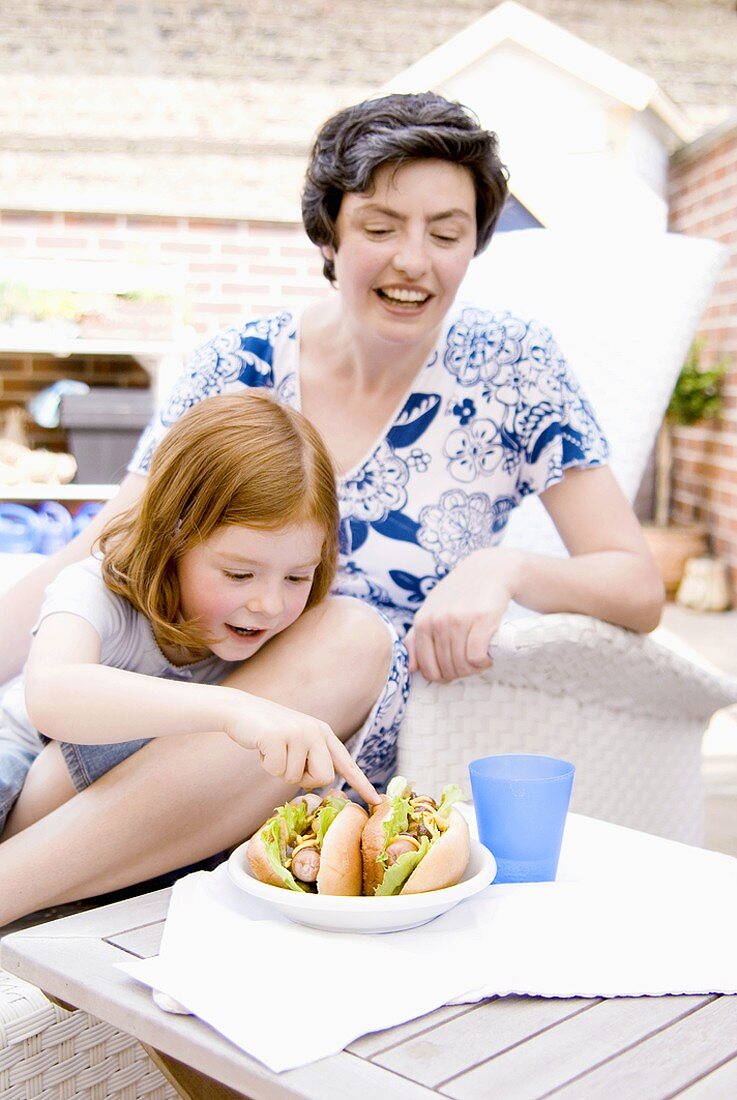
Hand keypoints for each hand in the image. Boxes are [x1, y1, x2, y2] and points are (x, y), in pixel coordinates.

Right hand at [223, 694, 379, 804]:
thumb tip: (324, 781)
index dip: (361, 784)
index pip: (347, 763)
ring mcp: (297, 733)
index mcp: (324, 733)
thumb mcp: (298, 739)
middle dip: (304, 779)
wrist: (240, 710)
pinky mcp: (278, 737)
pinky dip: (267, 764)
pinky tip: (262, 747)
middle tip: (288, 762)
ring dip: (280, 770)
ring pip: (295, 778)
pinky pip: (277, 770)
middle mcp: (315, 731)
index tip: (377, 801)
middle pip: (323, 777)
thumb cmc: (269, 731)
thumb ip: (314, 756)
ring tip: (273, 749)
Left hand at [404, 548, 519, 682]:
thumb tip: (412, 667)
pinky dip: (483, 663)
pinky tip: (487, 656)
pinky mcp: (481, 620)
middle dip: (460, 673)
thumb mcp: (433, 609)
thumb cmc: (461, 594)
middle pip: (446, 669)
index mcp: (422, 621)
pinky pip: (477, 657)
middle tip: (470, 665)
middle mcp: (437, 621)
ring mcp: (458, 620)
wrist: (490, 570)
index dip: (441, 677)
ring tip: (479, 659)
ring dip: (473, 669)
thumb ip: (418, 636)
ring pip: (462, 665)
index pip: (426, 667)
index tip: (453, 672)